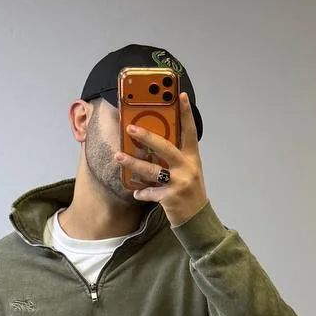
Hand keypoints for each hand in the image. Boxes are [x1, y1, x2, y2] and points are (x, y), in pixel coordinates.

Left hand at [115, 92, 207, 227]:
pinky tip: (136, 192)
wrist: (197, 219)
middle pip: (165, 147)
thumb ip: (175, 158)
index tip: (182, 96)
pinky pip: (150, 192)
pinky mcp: (171, 198)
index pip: (190, 132)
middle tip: (130, 128)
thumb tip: (151, 144)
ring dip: (133, 163)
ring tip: (119, 157)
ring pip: (152, 170)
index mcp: (192, 158)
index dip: (187, 114)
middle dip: (146, 137)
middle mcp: (187, 168)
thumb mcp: (188, 171)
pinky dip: (142, 192)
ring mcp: (179, 183)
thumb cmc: (189, 191)